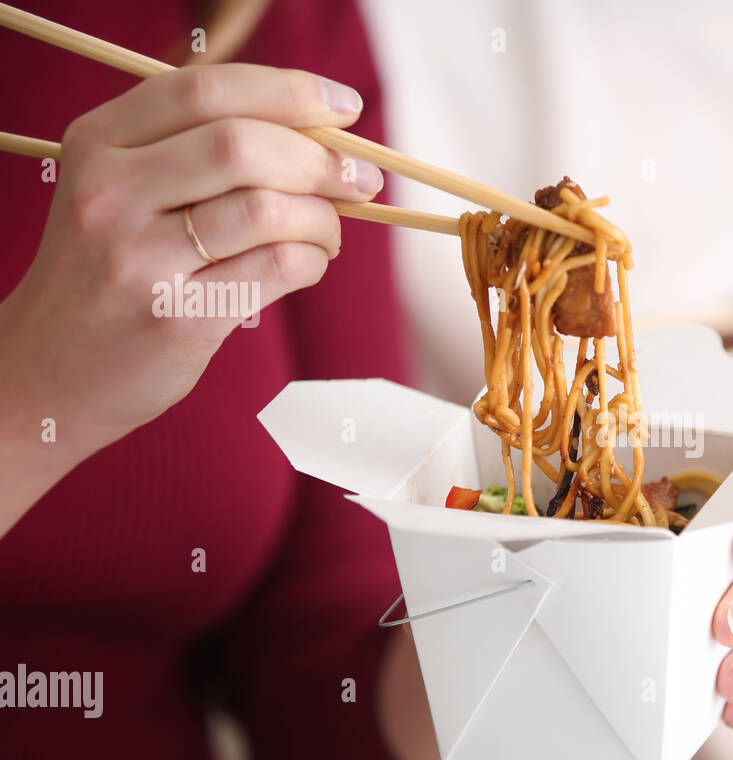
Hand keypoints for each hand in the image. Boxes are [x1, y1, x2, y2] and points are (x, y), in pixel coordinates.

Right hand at [0, 64, 380, 485]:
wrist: (48, 371)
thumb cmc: (110, 274)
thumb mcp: (123, 193)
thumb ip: (197, 153)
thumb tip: (321, 133)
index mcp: (99, 143)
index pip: (204, 90)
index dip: (289, 91)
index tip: (345, 107)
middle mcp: (111, 192)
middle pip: (242, 145)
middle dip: (321, 160)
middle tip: (359, 180)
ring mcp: (140, 257)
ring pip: (266, 209)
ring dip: (323, 218)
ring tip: (328, 233)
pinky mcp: (177, 316)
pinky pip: (275, 268)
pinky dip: (312, 260)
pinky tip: (308, 263)